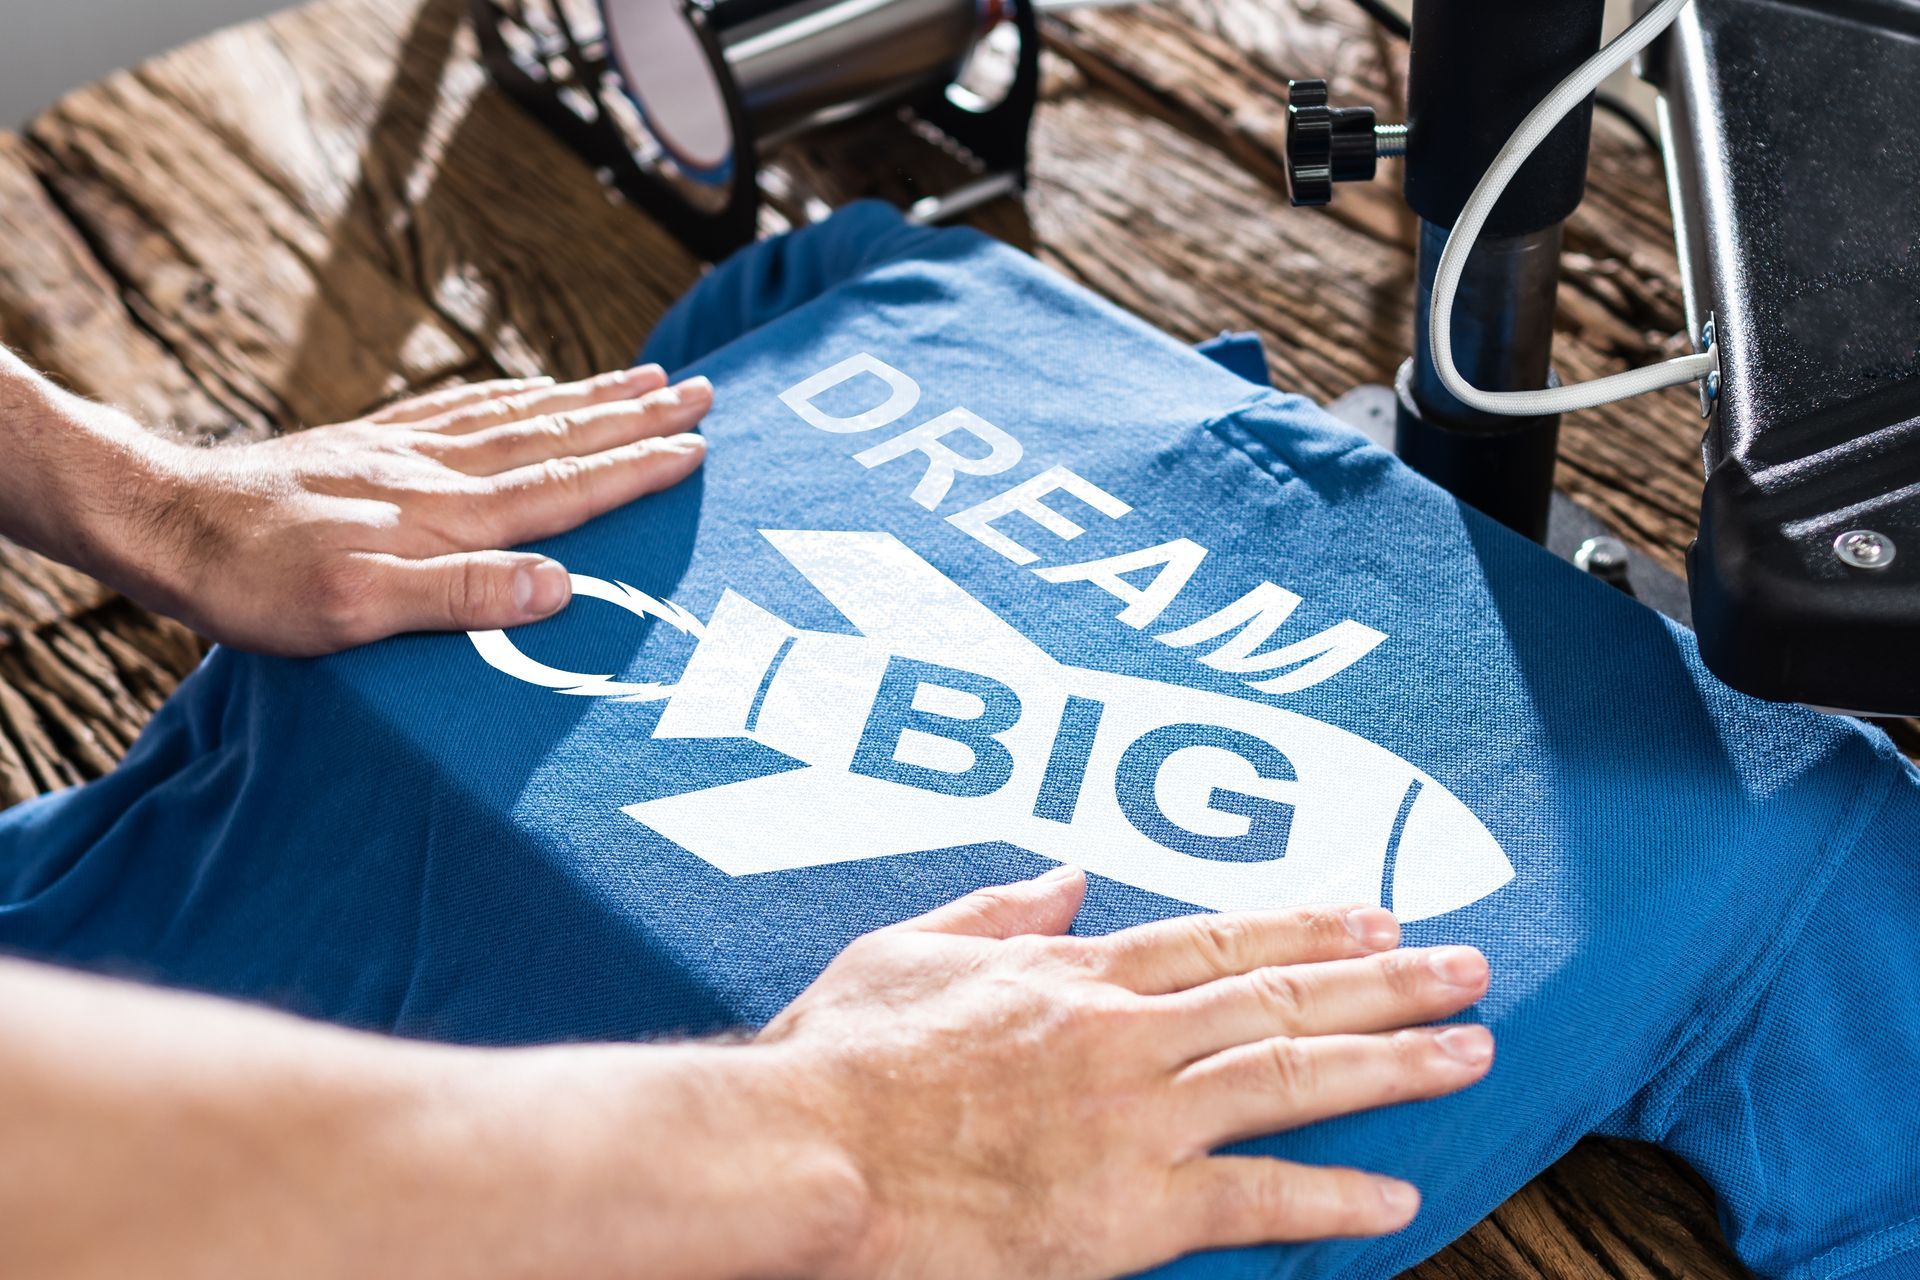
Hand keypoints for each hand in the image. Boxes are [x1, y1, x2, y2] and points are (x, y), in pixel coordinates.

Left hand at [110, 367, 709, 654]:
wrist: (164, 521)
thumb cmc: (256, 585)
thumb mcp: (357, 612)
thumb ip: (460, 596)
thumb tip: (560, 585)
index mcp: (446, 514)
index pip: (565, 486)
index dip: (637, 467)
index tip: (698, 446)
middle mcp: (437, 470)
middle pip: (558, 433)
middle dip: (635, 413)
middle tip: (702, 388)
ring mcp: (403, 450)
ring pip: (519, 412)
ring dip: (590, 394)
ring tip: (646, 374)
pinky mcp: (370, 444)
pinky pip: (462, 406)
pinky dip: (514, 392)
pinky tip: (533, 385)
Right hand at [760, 868, 1494, 1279]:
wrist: (808, 1154)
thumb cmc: (841, 1057)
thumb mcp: (909, 948)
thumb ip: (999, 907)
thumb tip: (1065, 869)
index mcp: (1074, 970)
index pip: (1220, 939)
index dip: (1309, 927)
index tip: (1377, 917)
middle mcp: (1125, 1031)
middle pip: (1282, 996)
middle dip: (1388, 981)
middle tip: (1470, 967)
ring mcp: (1135, 1117)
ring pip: (1292, 1077)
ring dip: (1394, 1062)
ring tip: (1472, 1050)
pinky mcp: (1130, 1208)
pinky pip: (1257, 1198)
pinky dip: (1333, 1195)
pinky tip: (1400, 1196)